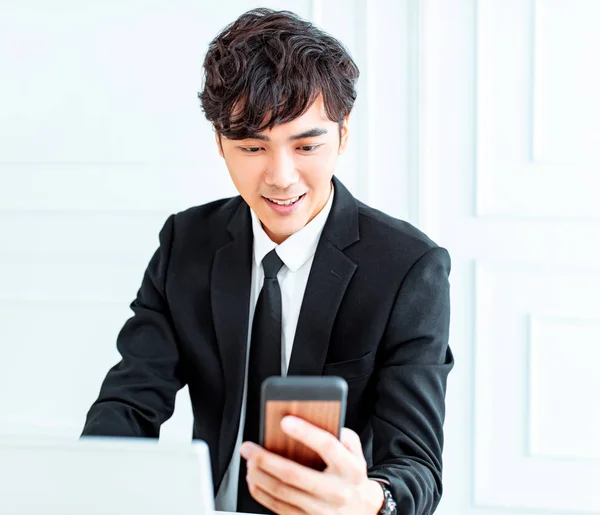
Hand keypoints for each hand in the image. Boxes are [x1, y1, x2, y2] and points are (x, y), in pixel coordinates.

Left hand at [240, 416, 383, 513]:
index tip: (285, 421)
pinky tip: (254, 480)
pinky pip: (278, 508)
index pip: (327, 446)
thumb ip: (344, 436)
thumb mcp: (357, 454)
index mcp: (350, 468)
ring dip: (259, 476)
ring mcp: (321, 510)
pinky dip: (261, 493)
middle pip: (294, 474)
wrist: (364, 513)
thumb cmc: (353, 478)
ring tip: (248, 462)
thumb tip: (323, 420)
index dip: (305, 432)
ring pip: (282, 492)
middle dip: (265, 459)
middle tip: (249, 447)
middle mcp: (336, 491)